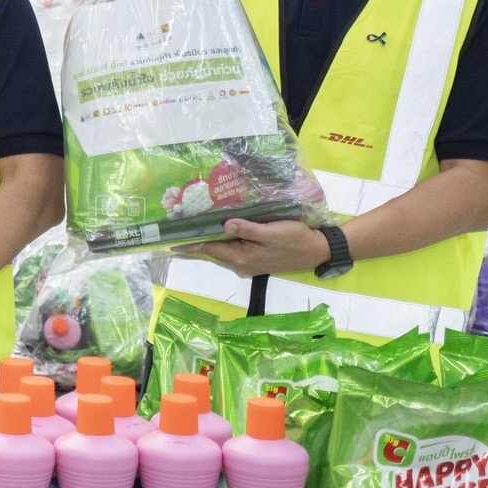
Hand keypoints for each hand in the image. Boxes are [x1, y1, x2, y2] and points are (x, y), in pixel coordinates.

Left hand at [184, 218, 330, 276]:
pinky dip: (225, 239)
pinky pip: (235, 248)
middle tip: (181, 226)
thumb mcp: (270, 233)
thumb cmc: (294, 239)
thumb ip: (247, 229)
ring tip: (196, 225)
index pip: (209, 249)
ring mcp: (249, 262)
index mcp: (242, 258)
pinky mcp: (257, 258)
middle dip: (198, 240)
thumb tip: (223, 225)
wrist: (316, 250)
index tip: (171, 243)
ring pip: (224, 249)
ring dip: (212, 239)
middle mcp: (242, 263)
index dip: (190, 245)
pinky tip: (223, 228)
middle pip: (214, 250)